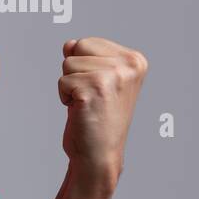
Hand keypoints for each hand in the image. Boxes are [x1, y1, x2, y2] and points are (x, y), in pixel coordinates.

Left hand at [57, 37, 147, 191]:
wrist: (99, 156)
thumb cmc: (98, 119)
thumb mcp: (99, 80)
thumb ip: (87, 56)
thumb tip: (69, 44)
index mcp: (136, 60)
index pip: (89, 42)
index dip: (84, 67)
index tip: (99, 90)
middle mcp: (129, 65)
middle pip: (78, 47)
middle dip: (76, 73)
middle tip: (91, 98)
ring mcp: (113, 76)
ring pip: (68, 63)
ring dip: (70, 86)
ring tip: (87, 105)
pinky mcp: (94, 89)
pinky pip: (62, 81)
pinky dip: (64, 98)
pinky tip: (81, 112)